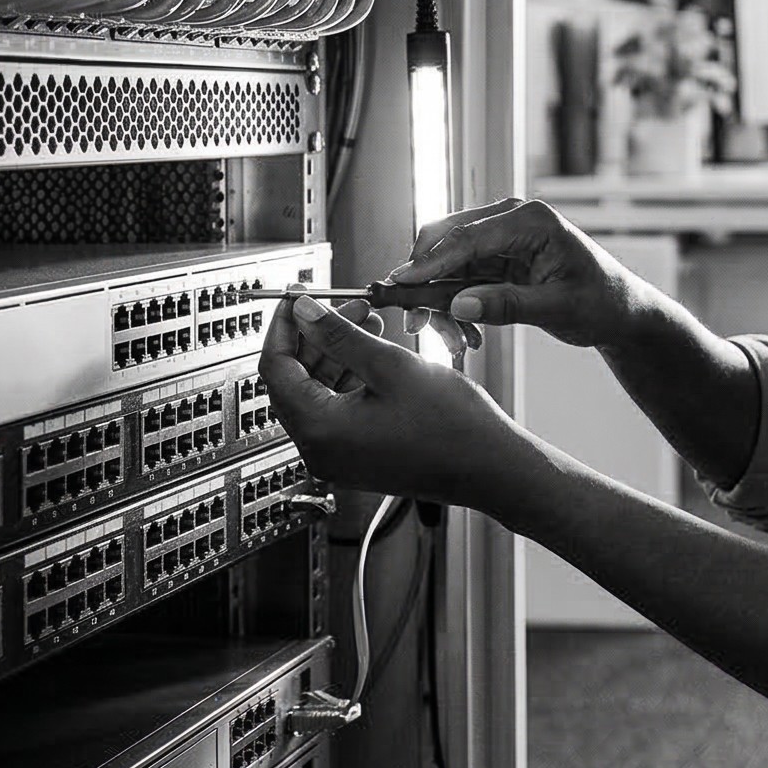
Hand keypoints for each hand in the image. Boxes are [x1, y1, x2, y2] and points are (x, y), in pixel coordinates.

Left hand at [260, 292, 536, 510]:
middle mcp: (321, 451)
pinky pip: (337, 411)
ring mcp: (338, 458)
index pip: (275, 369)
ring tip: (365, 321)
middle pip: (294, 381)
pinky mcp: (357, 457)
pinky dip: (349, 378)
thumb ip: (340, 336)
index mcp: (320, 431)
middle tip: (338, 304)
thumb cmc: (453, 427)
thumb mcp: (390, 366)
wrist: (491, 467)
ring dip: (335, 354)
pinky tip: (372, 351)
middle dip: (315, 337)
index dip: (283, 327)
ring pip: (317, 394)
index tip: (296, 299)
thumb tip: (305, 313)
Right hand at [380, 197, 655, 349]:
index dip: (428, 262)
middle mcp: (509, 219)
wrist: (618, 309)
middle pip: (444, 241)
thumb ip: (508, 305)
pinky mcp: (493, 257)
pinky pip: (456, 277)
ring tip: (455, 342)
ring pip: (445, 264)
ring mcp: (499, 236)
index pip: (466, 238)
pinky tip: (464, 336)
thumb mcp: (558, 308)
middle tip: (417, 326)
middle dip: (425, 284)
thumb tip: (458, 305)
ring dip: (439, 302)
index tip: (399, 285)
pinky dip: (452, 305)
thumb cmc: (600, 302)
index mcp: (530, 220)